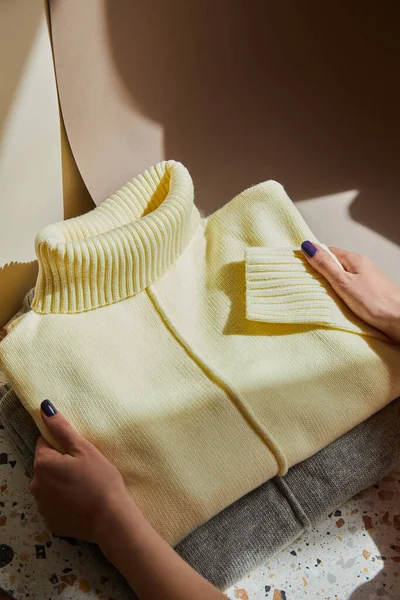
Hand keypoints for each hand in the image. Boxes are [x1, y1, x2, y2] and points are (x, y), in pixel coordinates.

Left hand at [31, 400, 226, 599]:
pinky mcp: (51, 522)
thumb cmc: (101, 480)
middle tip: (86, 468)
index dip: (63, 444)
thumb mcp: (84, 449)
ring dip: (62, 482)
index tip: (80, 452)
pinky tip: (82, 501)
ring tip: (86, 485)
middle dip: (62, 463)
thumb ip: (62, 428)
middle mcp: (35, 485)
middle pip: (47, 465)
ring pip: (50, 485)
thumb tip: (45, 407)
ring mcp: (42, 506)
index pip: (45, 443)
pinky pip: (55, 504)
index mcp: (43, 464)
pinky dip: (65, 501)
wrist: (112, 520)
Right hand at [301, 241, 399, 342]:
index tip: (302, 267)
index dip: (315, 258)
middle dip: (322, 272)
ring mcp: (367, 278)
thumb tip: (308, 246)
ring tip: (323, 294)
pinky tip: (339, 301)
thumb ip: (325, 265)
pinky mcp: (370, 291)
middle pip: (336, 263)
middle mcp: (362, 266)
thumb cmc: (373, 302)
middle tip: (310, 284)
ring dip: (332, 283)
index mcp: (355, 259)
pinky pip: (351, 286)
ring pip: (344, 276)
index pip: (329, 251)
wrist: (398, 319)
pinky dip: (342, 292)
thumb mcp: (342, 282)